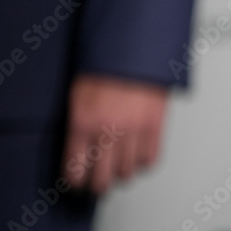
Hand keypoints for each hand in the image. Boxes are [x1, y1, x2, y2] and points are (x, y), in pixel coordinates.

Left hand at [61, 74, 168, 193]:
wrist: (135, 45)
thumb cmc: (105, 65)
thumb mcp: (78, 94)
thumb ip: (79, 125)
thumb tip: (81, 151)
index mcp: (82, 122)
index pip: (75, 171)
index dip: (76, 183)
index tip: (78, 183)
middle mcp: (107, 131)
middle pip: (102, 181)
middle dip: (98, 185)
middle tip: (98, 181)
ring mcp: (134, 130)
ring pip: (127, 173)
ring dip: (122, 172)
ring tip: (120, 165)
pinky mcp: (155, 125)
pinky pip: (151, 159)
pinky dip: (144, 162)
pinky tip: (138, 155)